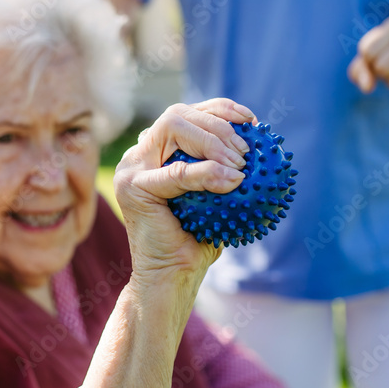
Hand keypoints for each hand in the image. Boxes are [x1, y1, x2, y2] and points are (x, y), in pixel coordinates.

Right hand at [113, 99, 253, 283]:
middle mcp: (138, 155)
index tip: (250, 121)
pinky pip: (177, 173)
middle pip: (178, 114)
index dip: (219, 109)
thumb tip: (257, 143)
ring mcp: (131, 169)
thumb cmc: (198, 240)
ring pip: (173, 127)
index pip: (185, 113)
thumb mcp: (216, 197)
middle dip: (218, 124)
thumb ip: (225, 167)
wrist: (171, 278)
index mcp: (154, 152)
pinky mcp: (132, 188)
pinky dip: (207, 173)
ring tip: (240, 163)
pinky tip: (233, 180)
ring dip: (213, 140)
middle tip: (246, 150)